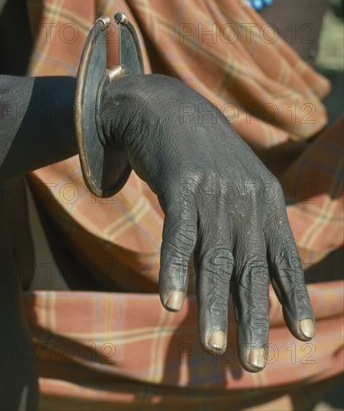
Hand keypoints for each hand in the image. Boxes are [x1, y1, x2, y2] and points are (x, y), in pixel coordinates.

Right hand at [99, 74, 314, 371]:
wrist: (168, 107)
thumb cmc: (203, 154)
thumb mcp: (236, 181)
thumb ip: (247, 218)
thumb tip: (250, 264)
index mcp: (265, 199)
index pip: (284, 256)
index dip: (292, 296)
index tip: (301, 334)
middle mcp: (245, 198)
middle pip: (251, 266)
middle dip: (253, 317)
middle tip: (255, 363)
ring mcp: (213, 191)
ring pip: (215, 258)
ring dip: (214, 305)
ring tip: (214, 347)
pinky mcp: (180, 184)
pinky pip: (178, 234)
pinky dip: (174, 269)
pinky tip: (171, 301)